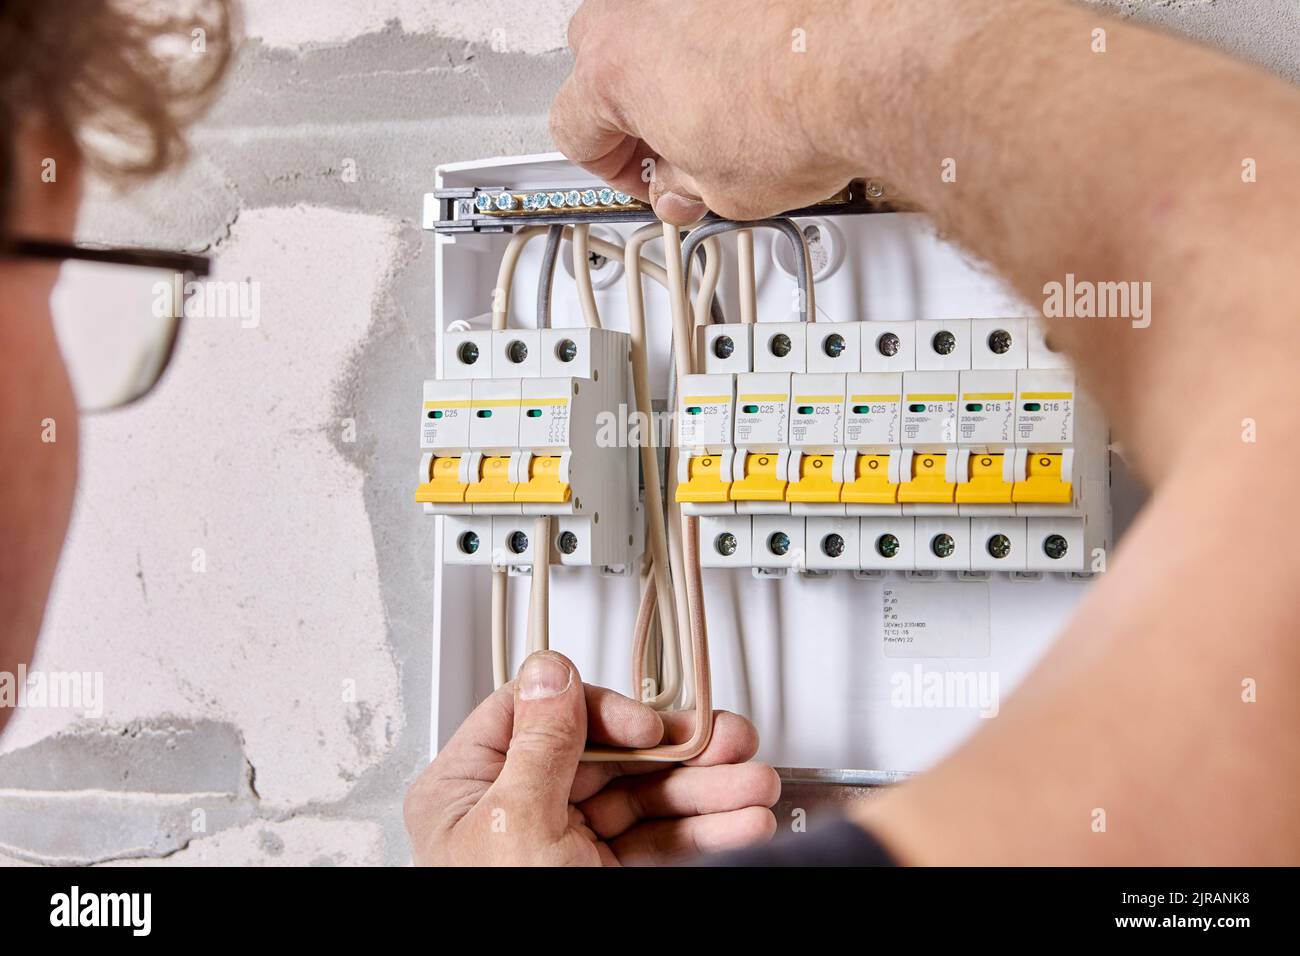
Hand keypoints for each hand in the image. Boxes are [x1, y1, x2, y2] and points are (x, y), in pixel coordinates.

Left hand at [404, 650, 779, 865]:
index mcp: (468, 789)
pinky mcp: (604, 876)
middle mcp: (516, 811)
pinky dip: (705, 832)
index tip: (644, 723)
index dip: (599, 707)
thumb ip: (538, 743)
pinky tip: (741, 823)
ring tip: (754, 785)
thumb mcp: (515, 822)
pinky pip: (660, 842)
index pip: (535, 714)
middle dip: (678, 753)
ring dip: (707, 790)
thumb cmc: (502, 921)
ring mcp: (564, 846)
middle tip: (730, 744)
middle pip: (605, 755)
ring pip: (644, 798)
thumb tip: (549, 671)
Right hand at [549, 0, 872, 223]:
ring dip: (678, 65)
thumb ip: (686, 190)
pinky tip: (763, 71)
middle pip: (601, 60)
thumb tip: (685, 189)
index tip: (648, 181)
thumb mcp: (725, 193)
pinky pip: (711, 7)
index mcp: (612, 70)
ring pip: (656, 23)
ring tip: (729, 109)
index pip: (574, 130)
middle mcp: (639, 8)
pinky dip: (728, 34)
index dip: (612, 171)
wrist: (870, 63)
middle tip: (678, 145)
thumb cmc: (799, 113)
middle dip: (634, 106)